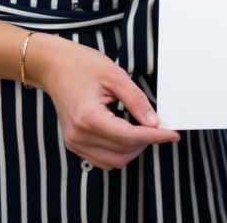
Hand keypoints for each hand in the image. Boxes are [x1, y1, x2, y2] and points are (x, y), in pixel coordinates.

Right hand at [30, 33, 178, 169]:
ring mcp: (74, 141)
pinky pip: (101, 159)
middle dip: (145, 143)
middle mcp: (78, 134)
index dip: (155, 137)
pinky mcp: (73, 143)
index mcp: (88, 117)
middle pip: (123, 153)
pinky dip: (118, 152)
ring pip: (113, 161)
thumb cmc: (81, 65)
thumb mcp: (114, 75)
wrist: (53, 66)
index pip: (130, 137)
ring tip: (142, 130)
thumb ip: (136, 100)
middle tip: (158, 126)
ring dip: (132, 150)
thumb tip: (154, 122)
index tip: (173, 134)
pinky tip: (125, 135)